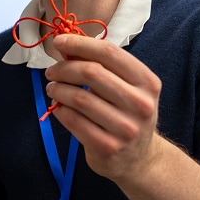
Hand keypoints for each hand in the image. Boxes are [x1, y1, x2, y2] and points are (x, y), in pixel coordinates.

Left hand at [44, 34, 162, 180]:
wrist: (139, 158)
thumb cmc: (127, 114)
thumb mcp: (127, 87)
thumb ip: (102, 66)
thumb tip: (67, 46)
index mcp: (147, 82)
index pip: (110, 53)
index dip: (80, 44)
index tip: (59, 41)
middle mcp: (140, 104)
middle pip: (92, 72)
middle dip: (64, 68)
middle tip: (51, 72)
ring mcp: (126, 128)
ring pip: (80, 98)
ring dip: (58, 89)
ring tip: (52, 88)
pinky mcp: (108, 147)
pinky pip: (74, 121)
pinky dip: (60, 110)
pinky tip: (58, 107)